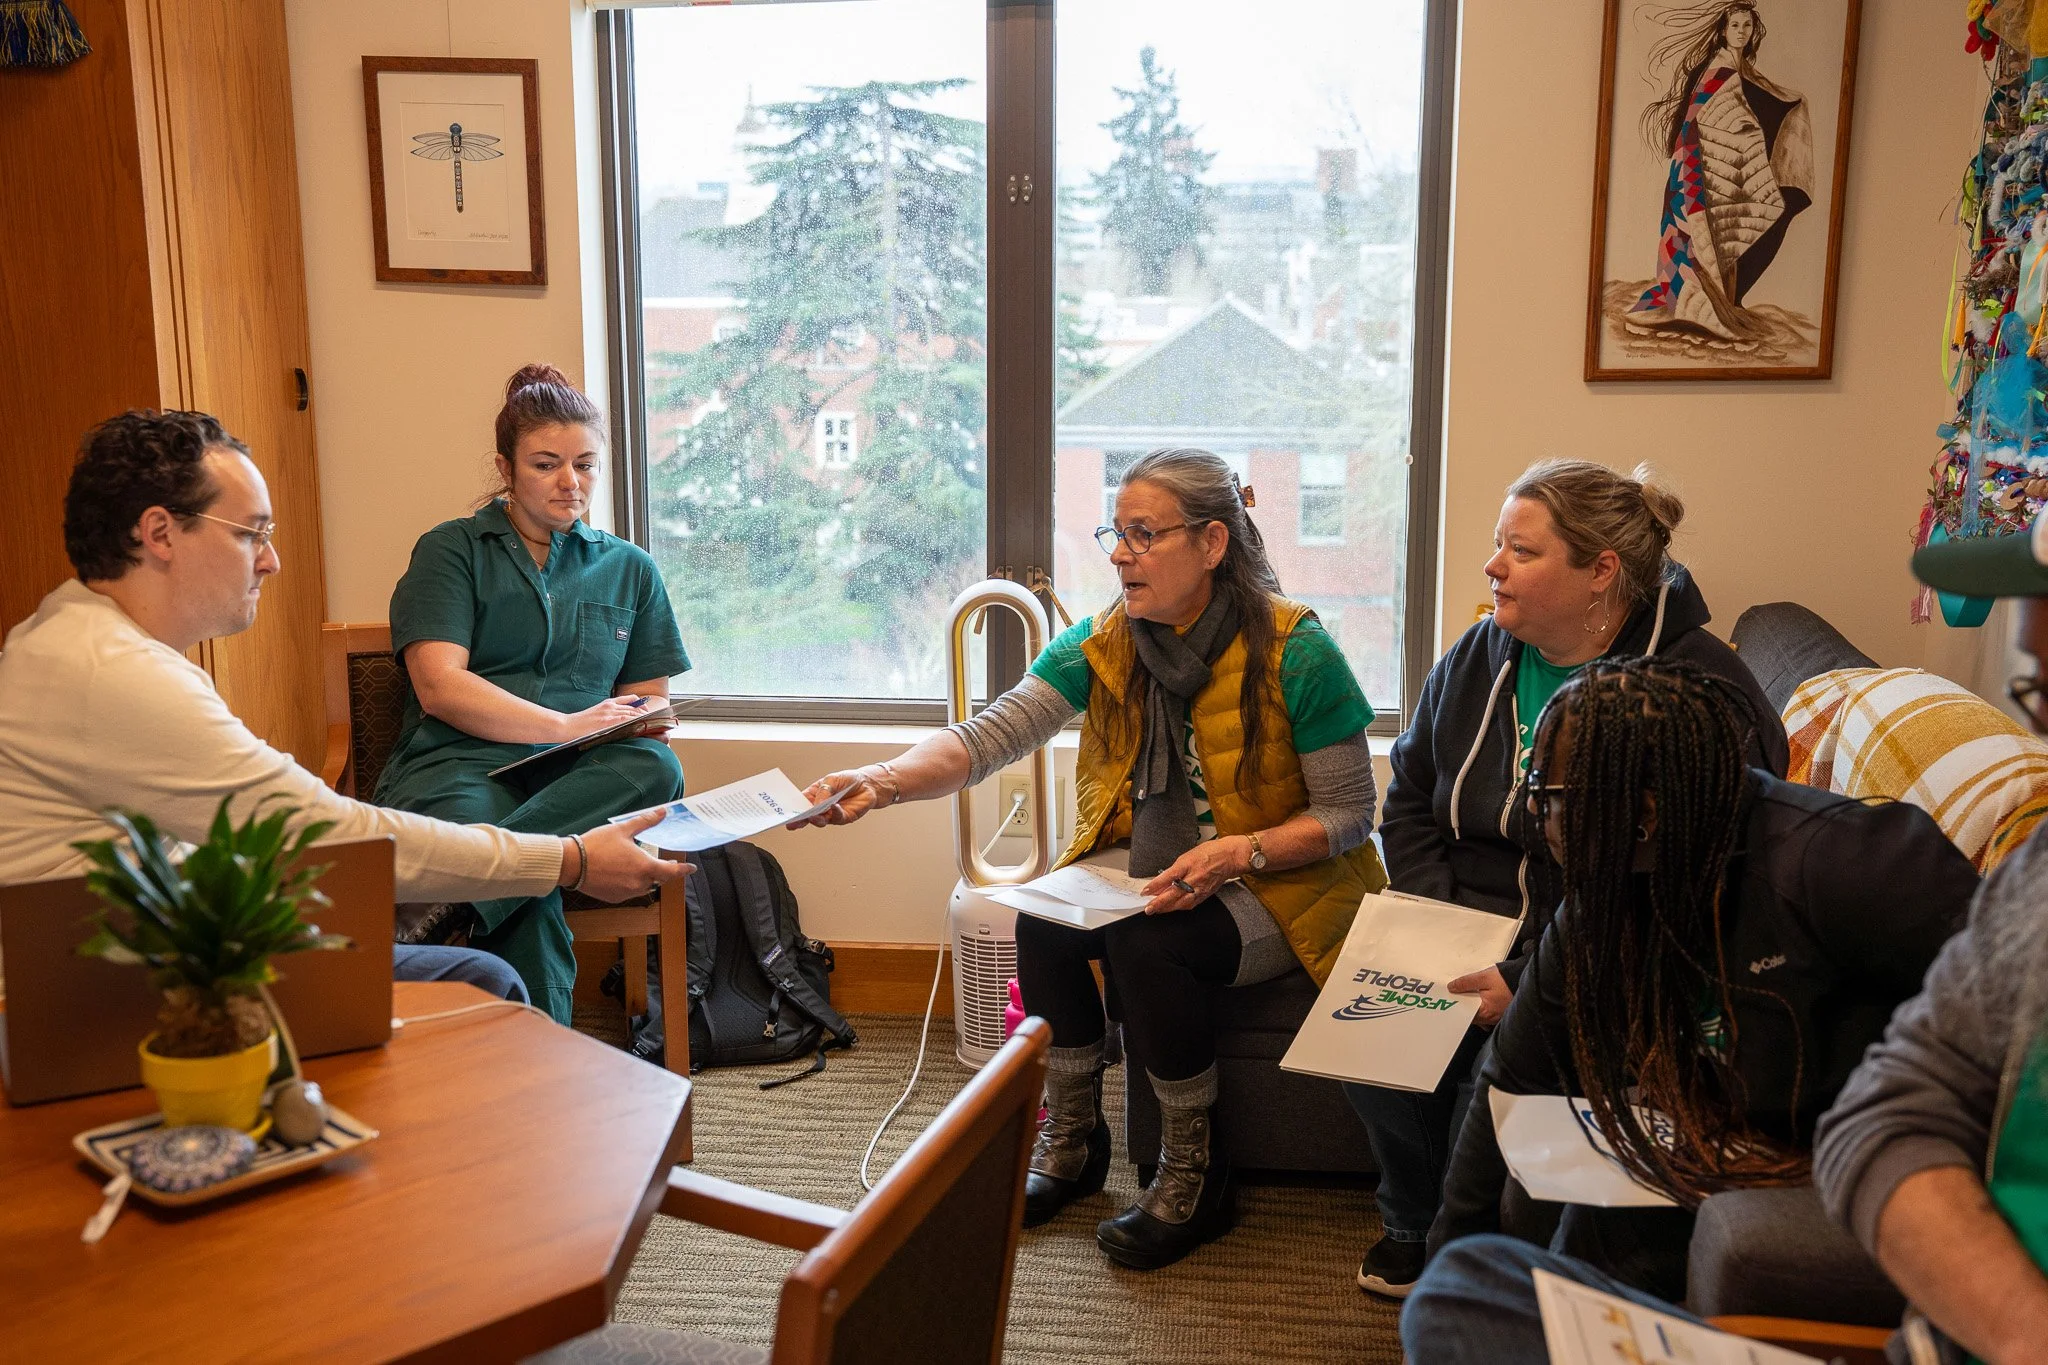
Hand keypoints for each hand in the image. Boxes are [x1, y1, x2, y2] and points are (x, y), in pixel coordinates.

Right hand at [559, 696, 650, 742]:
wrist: (566, 725)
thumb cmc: (578, 724)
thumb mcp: (595, 715)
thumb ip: (608, 716)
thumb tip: (621, 724)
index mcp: (607, 703)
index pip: (630, 699)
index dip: (641, 704)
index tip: (648, 710)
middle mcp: (610, 705)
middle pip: (635, 707)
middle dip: (646, 713)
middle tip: (656, 720)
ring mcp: (610, 713)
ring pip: (633, 713)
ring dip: (644, 718)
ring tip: (653, 724)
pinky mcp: (608, 721)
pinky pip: (626, 720)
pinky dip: (636, 722)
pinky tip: (642, 726)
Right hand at [572, 809, 692, 900]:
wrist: (572, 864)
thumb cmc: (597, 845)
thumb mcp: (622, 829)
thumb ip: (645, 822)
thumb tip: (663, 812)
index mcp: (645, 867)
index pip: (672, 872)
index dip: (683, 870)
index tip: (691, 868)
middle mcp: (639, 884)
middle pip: (658, 879)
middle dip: (663, 871)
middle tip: (666, 863)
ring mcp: (626, 893)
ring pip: (644, 886)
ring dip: (646, 878)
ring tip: (642, 866)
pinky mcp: (614, 898)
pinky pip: (629, 892)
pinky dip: (631, 883)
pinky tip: (623, 874)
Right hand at [788, 770, 879, 828]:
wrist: (868, 784)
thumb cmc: (848, 780)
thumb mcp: (831, 779)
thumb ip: (823, 792)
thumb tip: (817, 805)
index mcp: (813, 796)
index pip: (799, 804)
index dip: (791, 810)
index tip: (784, 815)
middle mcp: (820, 807)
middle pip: (806, 816)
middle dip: (799, 820)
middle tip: (792, 823)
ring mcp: (830, 814)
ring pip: (819, 820)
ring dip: (816, 819)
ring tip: (813, 815)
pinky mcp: (843, 818)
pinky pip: (836, 818)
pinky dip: (834, 813)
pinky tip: (834, 807)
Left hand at [1139, 838, 1250, 914]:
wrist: (1229, 857)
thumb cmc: (1209, 853)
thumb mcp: (1186, 857)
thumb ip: (1174, 870)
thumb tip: (1161, 882)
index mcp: (1188, 865)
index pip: (1168, 877)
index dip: (1155, 886)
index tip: (1145, 892)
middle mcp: (1194, 878)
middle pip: (1174, 894)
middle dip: (1159, 903)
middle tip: (1148, 909)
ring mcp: (1200, 888)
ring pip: (1182, 903)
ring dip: (1168, 908)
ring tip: (1157, 910)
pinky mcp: (1205, 895)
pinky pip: (1190, 904)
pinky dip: (1179, 907)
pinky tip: (1172, 908)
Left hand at [1449, 965, 1511, 1026]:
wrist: (1531, 979)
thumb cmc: (1510, 980)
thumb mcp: (1484, 977)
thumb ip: (1466, 983)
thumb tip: (1453, 987)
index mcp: (1485, 1011)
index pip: (1464, 1014)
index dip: (1456, 1006)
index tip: (1450, 1000)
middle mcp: (1492, 1018)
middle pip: (1472, 1015)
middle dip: (1465, 1006)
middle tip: (1459, 995)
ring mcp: (1499, 1016)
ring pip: (1481, 1014)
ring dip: (1475, 1006)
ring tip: (1471, 995)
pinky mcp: (1506, 1012)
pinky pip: (1490, 1012)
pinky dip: (1485, 1007)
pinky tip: (1484, 998)